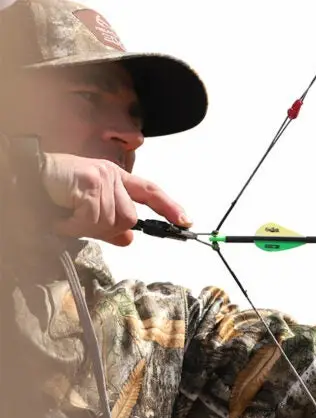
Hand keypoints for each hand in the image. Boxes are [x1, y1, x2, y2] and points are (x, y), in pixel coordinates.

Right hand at [36, 153, 189, 246]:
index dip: (169, 207)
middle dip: (106, 229)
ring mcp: (102, 177)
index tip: (185, 221)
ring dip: (87, 228)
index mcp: (115, 179)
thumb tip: (129, 239)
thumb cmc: (54, 194)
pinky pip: (94, 218)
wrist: (25, 178)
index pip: (150, 191)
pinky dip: (75, 226)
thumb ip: (108, 226)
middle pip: (130, 218)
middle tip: (80, 224)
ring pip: (113, 221)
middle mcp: (112, 175)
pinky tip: (62, 218)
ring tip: (67, 218)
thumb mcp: (85, 213)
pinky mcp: (90, 182)